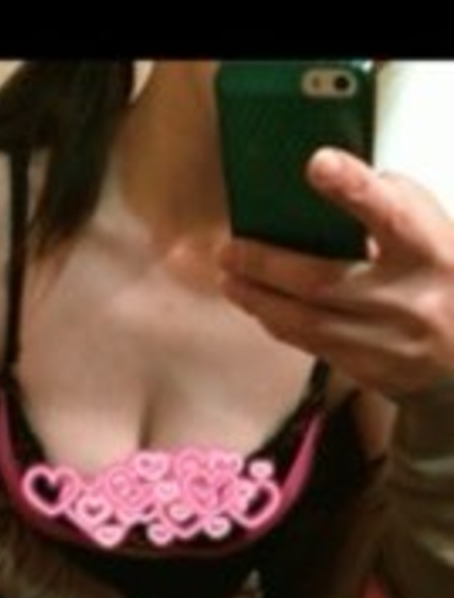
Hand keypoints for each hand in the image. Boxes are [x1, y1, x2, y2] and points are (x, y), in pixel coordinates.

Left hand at [219, 147, 453, 400]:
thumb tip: (328, 189)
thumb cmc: (440, 277)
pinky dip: (278, 322)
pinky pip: (309, 345)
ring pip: (306, 322)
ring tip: (229, 279)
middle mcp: (407, 300)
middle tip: (229, 249)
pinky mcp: (365, 370)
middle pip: (324, 281)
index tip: (317, 163)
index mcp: (430, 252)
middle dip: (268, 264)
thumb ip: (390, 205)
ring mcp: (384, 342)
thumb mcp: (434, 232)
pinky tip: (256, 305)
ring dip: (258, 299)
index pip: (393, 215)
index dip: (354, 189)